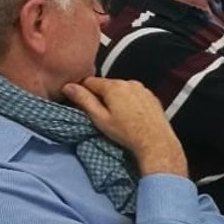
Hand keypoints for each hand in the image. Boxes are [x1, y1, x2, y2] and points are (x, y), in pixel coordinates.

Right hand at [63, 77, 187, 176]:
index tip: (83, 105)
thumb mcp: (100, 118)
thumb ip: (84, 100)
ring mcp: (142, 88)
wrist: (156, 141)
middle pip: (107, 85)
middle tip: (101, 114)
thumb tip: (68, 86)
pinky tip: (130, 115)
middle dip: (101, 96)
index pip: (90, 81)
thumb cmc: (126, 132)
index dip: (83, 92)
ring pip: (121, 89)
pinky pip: (134, 94)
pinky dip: (129, 101)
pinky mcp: (151, 96)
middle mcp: (129, 82)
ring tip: (117, 117)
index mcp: (114, 86)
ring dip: (116, 98)